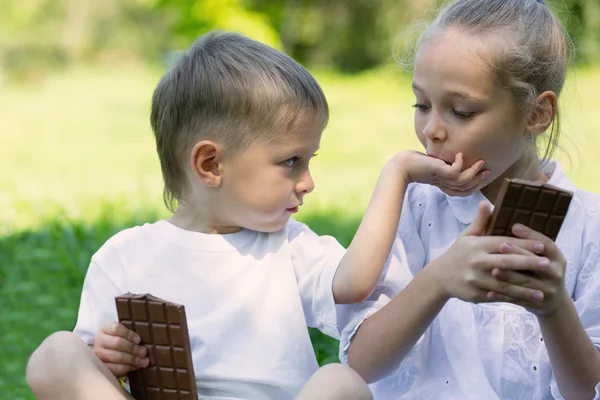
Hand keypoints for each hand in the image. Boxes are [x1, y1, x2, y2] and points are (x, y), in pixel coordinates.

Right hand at [93, 322, 148, 376]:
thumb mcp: (121, 332)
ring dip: (133, 359)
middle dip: (133, 348)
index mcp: (104, 328)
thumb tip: (141, 341)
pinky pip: (116, 368)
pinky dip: (128, 367)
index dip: (129, 334)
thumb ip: (129, 333)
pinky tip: (136, 366)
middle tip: (144, 352)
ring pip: (117, 356)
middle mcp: (99, 340)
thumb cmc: (118, 338)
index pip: (116, 328)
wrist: (106, 349)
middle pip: (117, 343)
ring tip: (144, 361)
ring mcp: (98, 355)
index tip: (139, 340)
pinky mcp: (102, 367)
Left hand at [391, 151, 488, 196]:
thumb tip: (452, 158)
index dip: (473, 184)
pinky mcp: (437, 171)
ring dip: (473, 172)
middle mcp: (442, 183)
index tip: (482, 173)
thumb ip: (442, 164)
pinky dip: (460, 164)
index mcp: (442, 183)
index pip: (461, 190)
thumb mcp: (432, 163)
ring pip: (462, 181)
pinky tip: (460, 155)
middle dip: (477, 180)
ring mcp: (440, 178)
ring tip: (480, 162)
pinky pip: (455, 172)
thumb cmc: (413, 162)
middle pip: (464, 188)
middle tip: (487, 171)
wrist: (400, 165)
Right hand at [428, 203, 549, 302]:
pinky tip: (526, 301)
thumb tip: (487, 203)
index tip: (541, 247)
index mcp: (476, 245)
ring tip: (542, 292)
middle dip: (528, 263)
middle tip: (547, 265)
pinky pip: (496, 297)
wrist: (439, 277)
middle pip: (506, 262)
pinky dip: (512, 299)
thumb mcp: (466, 236)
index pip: (503, 243)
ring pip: (504, 284)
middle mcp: (475, 261)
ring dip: (524, 289)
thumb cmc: (458, 254)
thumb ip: (480, 221)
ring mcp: (474, 279)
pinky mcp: (474, 294)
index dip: (523, 245)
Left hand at [488, 223, 567, 315]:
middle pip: (536, 262)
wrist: (552, 301)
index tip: (514, 226)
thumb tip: (504, 216)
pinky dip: (503, 295)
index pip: (546, 243)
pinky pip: (518, 299)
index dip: (531, 235)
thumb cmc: (537, 270)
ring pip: (526, 281)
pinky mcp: (537, 303)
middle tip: (502, 246)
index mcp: (557, 257)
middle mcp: (555, 272)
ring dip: (509, 276)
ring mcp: (548, 289)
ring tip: (493, 270)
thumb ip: (525, 240)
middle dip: (518, 254)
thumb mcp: (539, 256)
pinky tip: (490, 291)